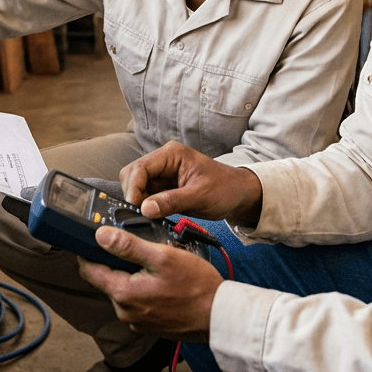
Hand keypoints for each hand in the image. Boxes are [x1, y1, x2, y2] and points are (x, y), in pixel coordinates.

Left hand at [77, 226, 222, 342]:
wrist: (219, 316)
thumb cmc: (196, 286)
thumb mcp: (162, 257)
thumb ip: (128, 247)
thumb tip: (100, 236)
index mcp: (123, 294)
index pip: (89, 271)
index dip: (89, 252)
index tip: (95, 238)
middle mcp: (125, 312)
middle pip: (107, 280)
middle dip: (116, 263)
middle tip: (138, 247)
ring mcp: (137, 322)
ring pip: (123, 291)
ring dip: (132, 276)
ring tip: (155, 265)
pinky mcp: (149, 326)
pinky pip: (137, 303)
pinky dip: (144, 290)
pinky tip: (162, 283)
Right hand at [120, 142, 263, 225]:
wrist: (239, 194)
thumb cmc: (225, 189)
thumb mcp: (200, 196)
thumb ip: (171, 201)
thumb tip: (144, 208)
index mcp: (171, 154)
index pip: (140, 167)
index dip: (133, 188)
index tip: (135, 207)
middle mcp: (163, 161)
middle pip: (133, 175)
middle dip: (133, 194)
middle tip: (140, 214)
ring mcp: (162, 174)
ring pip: (136, 187)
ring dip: (138, 202)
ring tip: (148, 216)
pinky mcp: (163, 188)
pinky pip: (146, 196)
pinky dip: (145, 207)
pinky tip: (152, 216)